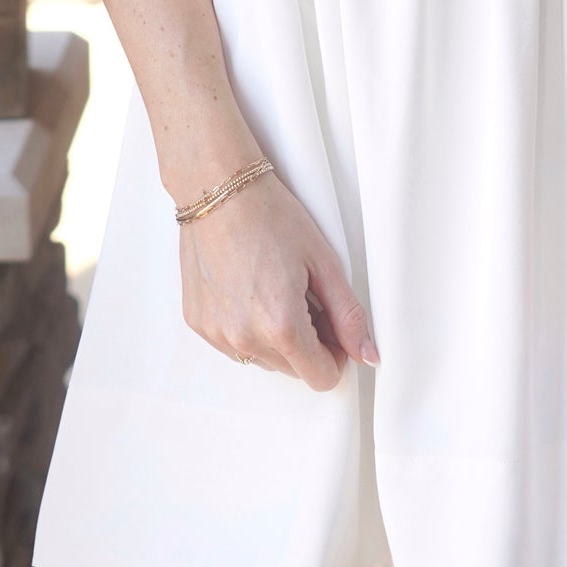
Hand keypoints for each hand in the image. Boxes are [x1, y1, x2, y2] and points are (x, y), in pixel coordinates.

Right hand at [178, 171, 379, 389]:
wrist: (218, 189)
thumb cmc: (271, 216)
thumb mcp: (323, 262)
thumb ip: (349, 315)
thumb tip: (368, 355)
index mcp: (280, 326)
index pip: (321, 378)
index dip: (336, 353)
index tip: (333, 324)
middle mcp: (244, 339)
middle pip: (293, 370)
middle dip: (308, 342)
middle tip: (305, 295)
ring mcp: (217, 334)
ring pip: (263, 360)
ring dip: (276, 337)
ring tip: (275, 288)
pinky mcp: (198, 323)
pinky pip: (234, 345)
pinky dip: (248, 328)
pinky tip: (249, 289)